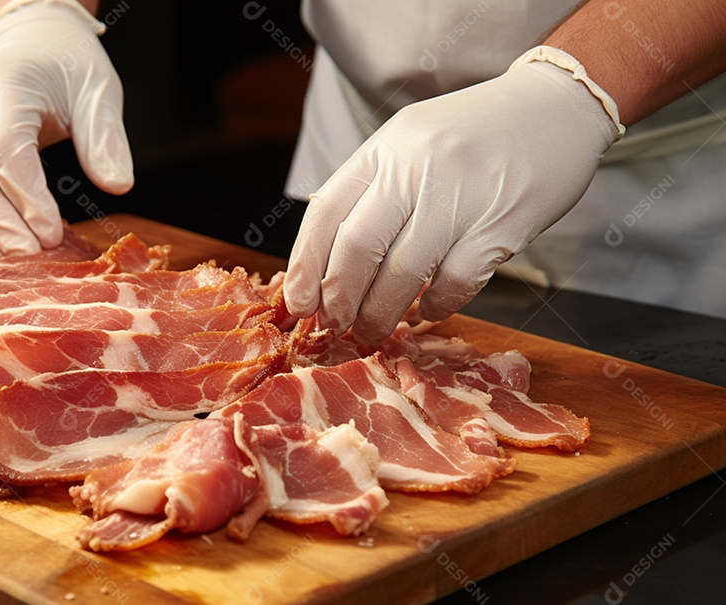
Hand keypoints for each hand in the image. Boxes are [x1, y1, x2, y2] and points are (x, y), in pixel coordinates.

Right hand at [0, 0, 132, 255]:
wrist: (31, 46)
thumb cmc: (65, 69)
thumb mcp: (98, 92)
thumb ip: (106, 138)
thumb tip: (117, 185)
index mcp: (7, 84)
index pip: (4, 149)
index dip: (26, 198)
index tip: (52, 234)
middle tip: (31, 256)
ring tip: (15, 257)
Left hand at [284, 48, 622, 343]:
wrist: (558, 106)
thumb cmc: (477, 134)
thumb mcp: (410, 142)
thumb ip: (373, 189)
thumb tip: (329, 261)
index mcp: (385, 148)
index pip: (325, 213)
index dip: (304, 266)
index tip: (297, 303)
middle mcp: (415, 168)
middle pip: (356, 248)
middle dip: (338, 299)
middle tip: (335, 326)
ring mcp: (459, 194)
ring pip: (401, 273)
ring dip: (381, 314)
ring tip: (373, 332)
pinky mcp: (501, 222)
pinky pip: (455, 280)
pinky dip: (436, 305)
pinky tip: (429, 312)